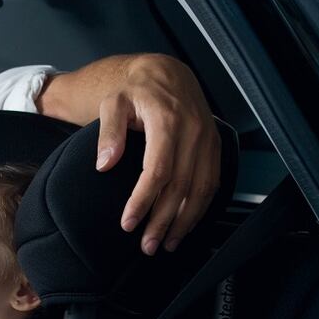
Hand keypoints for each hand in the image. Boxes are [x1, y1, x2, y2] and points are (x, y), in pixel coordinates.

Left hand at [96, 54, 220, 255]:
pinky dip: (200, 207)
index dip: (143, 200)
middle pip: (180, 186)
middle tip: (146, 245)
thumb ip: (108, 132)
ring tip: (166, 243)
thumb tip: (104, 164)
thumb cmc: (134, 90)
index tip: (128, 223)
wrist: (164, 73)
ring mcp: (207, 140)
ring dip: (184, 221)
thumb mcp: (112, 103)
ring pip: (201, 189)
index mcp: (167, 120)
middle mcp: (193, 131)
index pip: (157, 171)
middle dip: (163, 221)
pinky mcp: (214, 146)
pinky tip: (186, 225)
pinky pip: (212, 182)